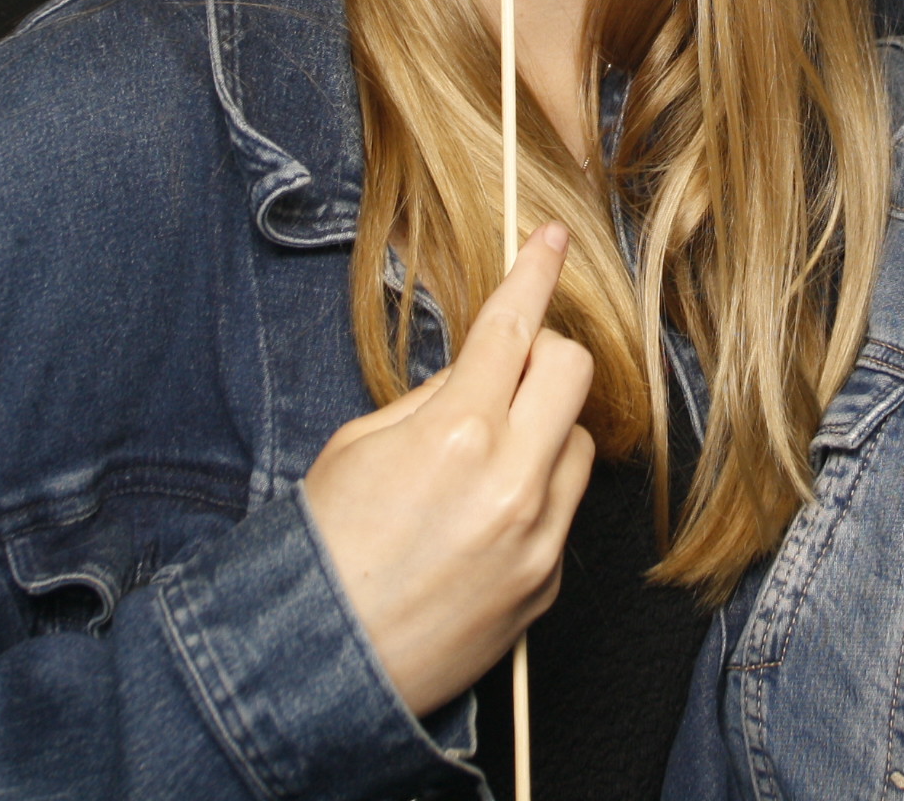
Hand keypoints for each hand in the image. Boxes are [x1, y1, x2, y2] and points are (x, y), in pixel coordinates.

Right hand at [301, 222, 596, 715]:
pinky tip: (479, 524)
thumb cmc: (326, 546)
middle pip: (574, 371)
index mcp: (457, 433)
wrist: (322, 663)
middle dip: (543, 357)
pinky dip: (534, 497)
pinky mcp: (547, 582)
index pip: (514, 328)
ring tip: (482, 465)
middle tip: (502, 375)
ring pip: (581, 441)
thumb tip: (479, 374)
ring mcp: (538, 536)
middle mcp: (512, 481)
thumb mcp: (359, 446)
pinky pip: (563, 509)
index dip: (536, 272)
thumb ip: (431, 400)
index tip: (554, 239)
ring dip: (544, 432)